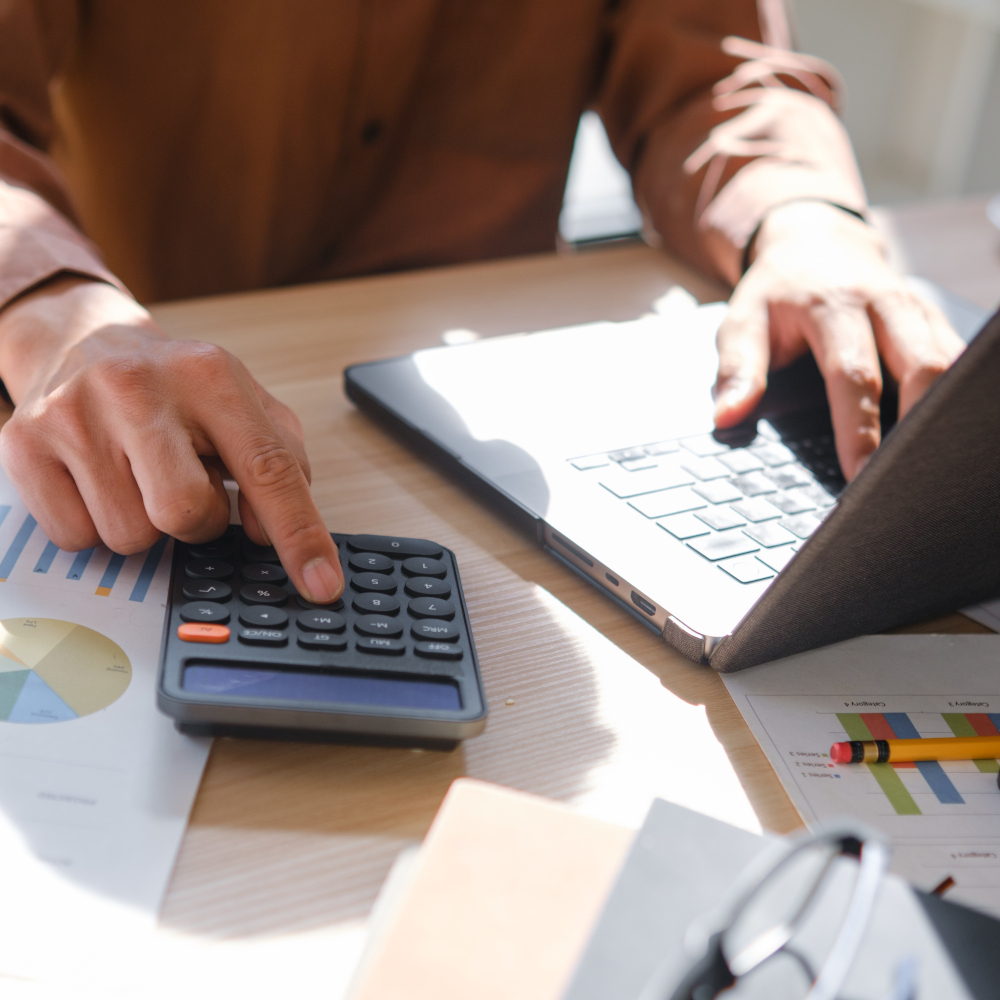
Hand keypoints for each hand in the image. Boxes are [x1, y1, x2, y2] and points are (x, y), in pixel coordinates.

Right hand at [0, 277, 343, 601]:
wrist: (82, 340)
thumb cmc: (175, 387)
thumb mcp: (243, 405)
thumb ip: (279, 464)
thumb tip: (267, 535)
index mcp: (209, 376)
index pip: (267, 468)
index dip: (300, 535)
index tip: (322, 585)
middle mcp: (138, 389)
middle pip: (187, 514)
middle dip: (199, 521)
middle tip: (188, 487)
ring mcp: (74, 416)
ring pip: (130, 536)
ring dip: (147, 525)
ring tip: (140, 476)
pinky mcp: (24, 446)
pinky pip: (76, 538)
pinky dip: (97, 526)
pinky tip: (100, 482)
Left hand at [712, 201, 965, 479]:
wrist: (815, 237)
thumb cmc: (776, 289)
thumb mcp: (742, 320)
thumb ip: (737, 369)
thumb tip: (727, 417)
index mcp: (833, 306)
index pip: (854, 374)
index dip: (859, 428)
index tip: (858, 474)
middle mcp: (885, 303)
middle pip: (922, 366)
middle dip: (917, 425)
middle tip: (901, 478)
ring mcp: (916, 310)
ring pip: (949, 362)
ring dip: (941, 412)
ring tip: (923, 463)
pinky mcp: (933, 318)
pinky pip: (956, 358)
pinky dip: (951, 395)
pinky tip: (938, 431)